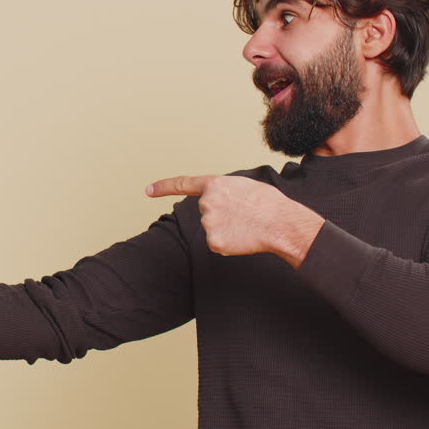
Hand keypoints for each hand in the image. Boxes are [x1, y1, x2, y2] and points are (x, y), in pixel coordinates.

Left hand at [145, 174, 324, 266]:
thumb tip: (219, 203)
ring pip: (212, 229)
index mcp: (215, 184)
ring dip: (227, 230)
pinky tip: (243, 237)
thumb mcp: (244, 186)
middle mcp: (207, 202)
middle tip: (243, 215)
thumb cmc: (269, 204)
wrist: (281, 223)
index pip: (183, 184)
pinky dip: (229, 244)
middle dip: (221, 215)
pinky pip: (217, 244)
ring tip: (246, 225)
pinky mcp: (213, 242)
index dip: (163, 187)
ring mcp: (208, 223)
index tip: (148, 190)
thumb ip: (224, 191)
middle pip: (206, 212)